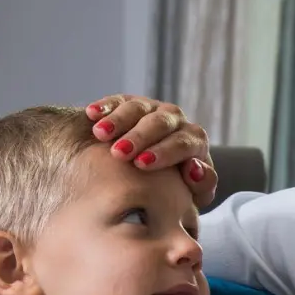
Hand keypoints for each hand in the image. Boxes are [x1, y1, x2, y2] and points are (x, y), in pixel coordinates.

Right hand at [84, 94, 218, 208]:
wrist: (157, 176)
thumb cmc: (177, 188)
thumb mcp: (194, 193)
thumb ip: (202, 184)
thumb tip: (194, 168)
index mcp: (194, 140)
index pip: (184, 143)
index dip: (164, 152)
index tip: (142, 164)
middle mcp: (175, 120)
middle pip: (160, 123)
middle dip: (139, 137)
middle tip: (119, 153)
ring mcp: (152, 109)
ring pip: (138, 108)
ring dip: (119, 121)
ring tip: (100, 134)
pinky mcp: (129, 103)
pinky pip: (118, 100)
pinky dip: (105, 106)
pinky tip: (92, 114)